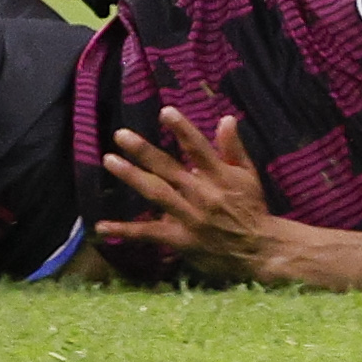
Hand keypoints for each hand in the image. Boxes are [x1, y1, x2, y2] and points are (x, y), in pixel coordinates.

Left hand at [98, 111, 280, 282]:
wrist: (258, 250)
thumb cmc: (252, 208)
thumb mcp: (248, 175)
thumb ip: (234, 147)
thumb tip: (226, 118)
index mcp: (220, 176)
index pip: (199, 148)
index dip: (182, 129)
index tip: (165, 111)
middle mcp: (202, 194)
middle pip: (169, 169)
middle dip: (144, 151)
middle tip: (120, 135)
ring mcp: (189, 218)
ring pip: (157, 194)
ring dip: (132, 177)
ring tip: (110, 160)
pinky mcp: (180, 240)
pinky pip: (149, 234)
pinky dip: (125, 230)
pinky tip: (102, 225)